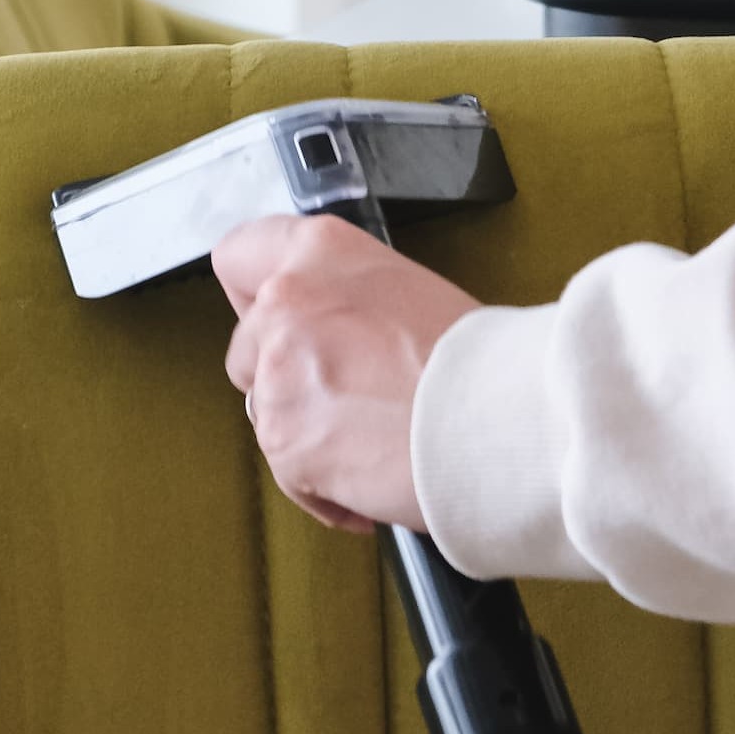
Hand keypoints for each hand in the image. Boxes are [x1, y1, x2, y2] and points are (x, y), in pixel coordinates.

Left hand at [214, 214, 480, 534]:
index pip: (239, 253)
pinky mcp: (282, 442)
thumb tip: (326, 333)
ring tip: (375, 435)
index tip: (272, 314)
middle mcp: (287, 302)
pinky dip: (324, 482)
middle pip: (243, 348)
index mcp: (320, 251)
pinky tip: (374, 469)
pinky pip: (290, 472)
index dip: (252, 291)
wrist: (495, 412)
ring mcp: (277, 374)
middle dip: (283, 374)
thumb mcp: (404, 287)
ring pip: (267, 414)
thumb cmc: (470, 353)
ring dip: (308, 432)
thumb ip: (344, 298)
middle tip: (344, 388)